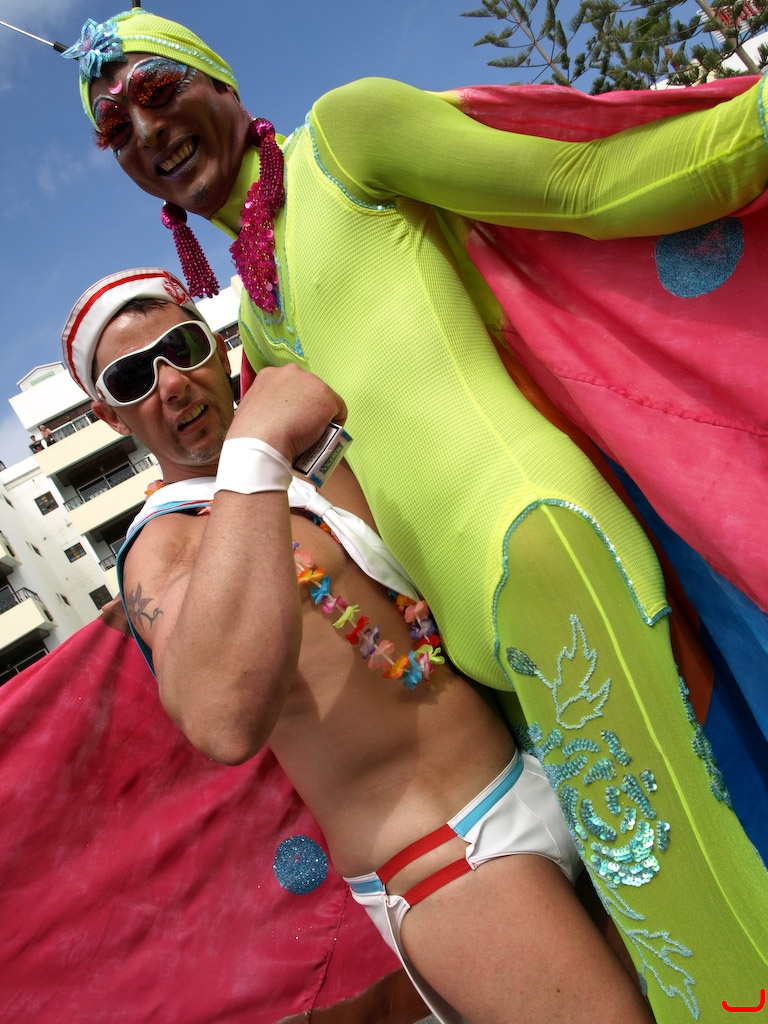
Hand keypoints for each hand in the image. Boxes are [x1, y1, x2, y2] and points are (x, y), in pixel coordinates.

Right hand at [227, 364, 347, 462]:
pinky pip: (339, 412)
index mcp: (270, 375)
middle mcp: (291, 372)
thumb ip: (267, 406)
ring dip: (320, 416)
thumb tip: (275, 418)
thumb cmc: (250, 435)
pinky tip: (324, 438)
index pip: (290, 386)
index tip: (291, 419)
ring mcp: (311, 383)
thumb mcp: (252, 410)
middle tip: (302, 428)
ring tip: (313, 435)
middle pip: (308, 390)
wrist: (261, 443)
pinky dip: (335, 426)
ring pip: (323, 400)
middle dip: (307, 407)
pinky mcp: (327, 398)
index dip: (293, 404)